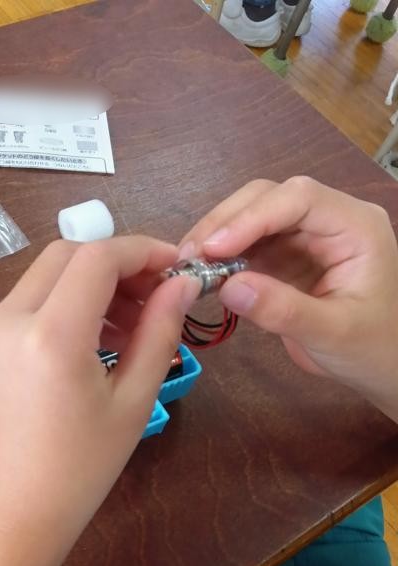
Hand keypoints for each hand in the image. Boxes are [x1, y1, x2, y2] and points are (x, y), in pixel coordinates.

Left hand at [0, 237, 198, 565]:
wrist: (12, 513)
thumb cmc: (79, 471)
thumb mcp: (132, 401)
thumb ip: (159, 332)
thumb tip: (182, 284)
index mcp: (51, 335)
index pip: (98, 257)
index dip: (144, 251)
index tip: (178, 269)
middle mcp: (10, 319)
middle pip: (70, 254)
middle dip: (119, 264)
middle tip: (157, 297)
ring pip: (49, 274)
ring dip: (94, 283)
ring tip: (133, 326)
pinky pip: (32, 300)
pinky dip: (69, 302)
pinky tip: (99, 338)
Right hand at [180, 177, 397, 421]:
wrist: (381, 366)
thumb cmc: (371, 348)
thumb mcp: (332, 333)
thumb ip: (283, 310)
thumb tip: (228, 286)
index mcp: (355, 226)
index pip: (299, 199)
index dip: (252, 217)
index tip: (214, 248)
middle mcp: (329, 220)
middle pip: (269, 198)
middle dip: (226, 223)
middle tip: (189, 257)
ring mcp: (304, 237)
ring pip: (251, 217)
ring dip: (217, 237)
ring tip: (188, 266)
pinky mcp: (284, 257)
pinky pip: (247, 246)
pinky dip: (221, 257)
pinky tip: (202, 274)